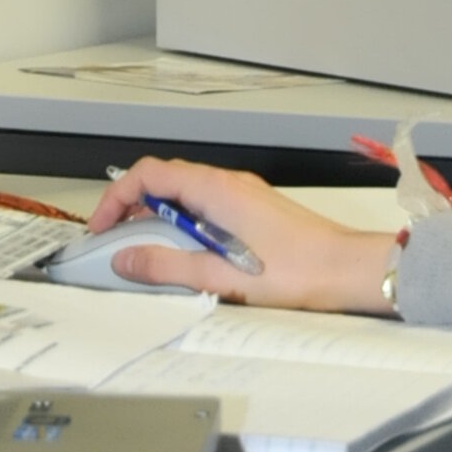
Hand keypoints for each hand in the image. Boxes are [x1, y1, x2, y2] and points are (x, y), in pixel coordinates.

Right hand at [85, 158, 401, 313]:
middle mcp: (227, 184)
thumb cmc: (298, 270)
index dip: (116, 197)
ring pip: (184, 196)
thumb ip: (168, 267)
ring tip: (149, 256)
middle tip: (118, 244)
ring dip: (159, 220)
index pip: (148, 174)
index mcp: (216, 189)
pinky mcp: (253, 211)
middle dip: (132, 209)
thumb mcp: (221, 277)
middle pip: (163, 182)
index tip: (102, 228)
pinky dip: (184, 226)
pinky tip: (188, 257)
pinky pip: (205, 208)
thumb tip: (127, 259)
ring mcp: (241, 196)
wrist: (348, 270)